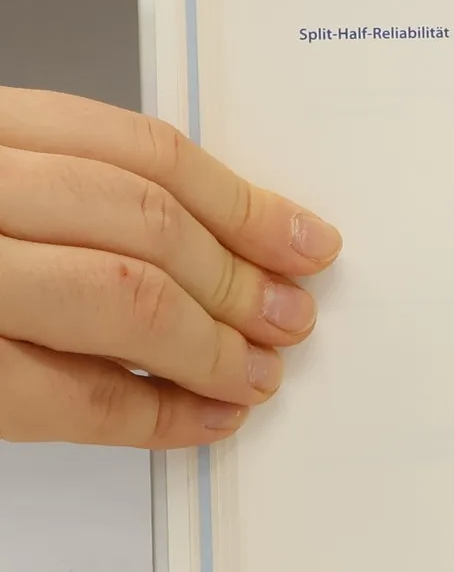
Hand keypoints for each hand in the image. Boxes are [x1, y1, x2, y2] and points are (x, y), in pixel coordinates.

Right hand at [0, 89, 340, 448]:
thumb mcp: (5, 193)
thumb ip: (77, 202)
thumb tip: (222, 248)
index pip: (142, 153)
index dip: (242, 204)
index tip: (306, 240)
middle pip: (148, 223)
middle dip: (240, 279)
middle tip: (292, 318)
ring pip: (127, 299)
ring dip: (215, 346)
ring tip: (257, 374)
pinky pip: (75, 397)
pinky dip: (156, 415)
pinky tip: (204, 419)